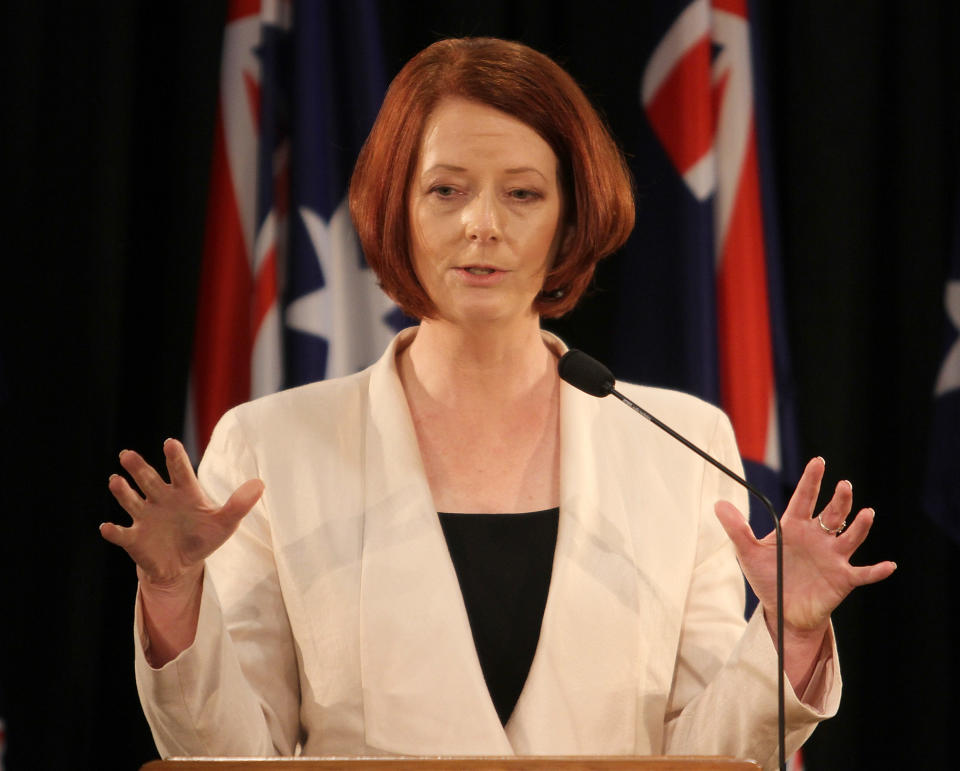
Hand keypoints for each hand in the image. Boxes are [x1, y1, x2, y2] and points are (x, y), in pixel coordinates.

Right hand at [101, 438, 263, 587]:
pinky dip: (113, 531)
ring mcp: (145, 517)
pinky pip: (122, 533)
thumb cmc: (203, 537)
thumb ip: (239, 504)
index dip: (175, 457)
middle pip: (149, 479)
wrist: (183, 565)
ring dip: (123, 492)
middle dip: (138, 468)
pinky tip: (107, 527)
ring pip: (131, 500)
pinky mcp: (134, 538)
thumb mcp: (224, 523)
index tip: (170, 443)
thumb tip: (260, 484)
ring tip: (115, 481)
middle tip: (127, 455)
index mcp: (184, 491)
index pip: (180, 470)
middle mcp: (161, 499)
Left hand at [714, 456, 895, 635]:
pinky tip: (888, 565)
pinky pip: (863, 573)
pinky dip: (876, 570)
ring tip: (866, 514)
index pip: (805, 498)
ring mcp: (833, 557)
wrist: (783, 611)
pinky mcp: (843, 579)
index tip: (818, 461)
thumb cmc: (768, 577)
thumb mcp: (748, 553)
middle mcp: (818, 537)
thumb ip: (736, 529)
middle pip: (832, 513)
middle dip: (839, 500)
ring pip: (850, 537)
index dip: (811, 480)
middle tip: (844, 485)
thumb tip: (717, 504)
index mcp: (796, 527)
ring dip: (859, 526)